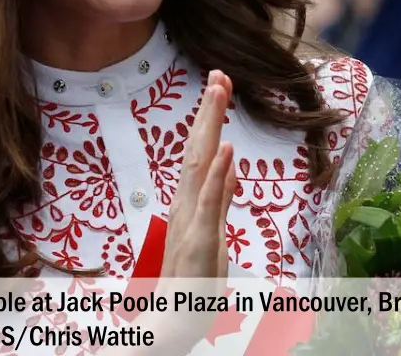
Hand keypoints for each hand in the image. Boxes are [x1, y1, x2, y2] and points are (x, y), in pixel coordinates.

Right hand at [161, 70, 236, 279]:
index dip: (208, 117)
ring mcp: (191, 222)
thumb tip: (229, 164)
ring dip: (210, 128)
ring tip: (218, 93)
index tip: (218, 84)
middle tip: (218, 74)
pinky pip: (209, 204)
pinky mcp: (199, 242)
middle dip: (209, 111)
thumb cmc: (189, 283)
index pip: (199, 151)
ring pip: (200, 165)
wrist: (171, 325)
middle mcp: (185, 205)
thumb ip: (219, 198)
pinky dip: (216, 175)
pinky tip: (226, 151)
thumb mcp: (210, 233)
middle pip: (197, 149)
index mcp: (189, 202)